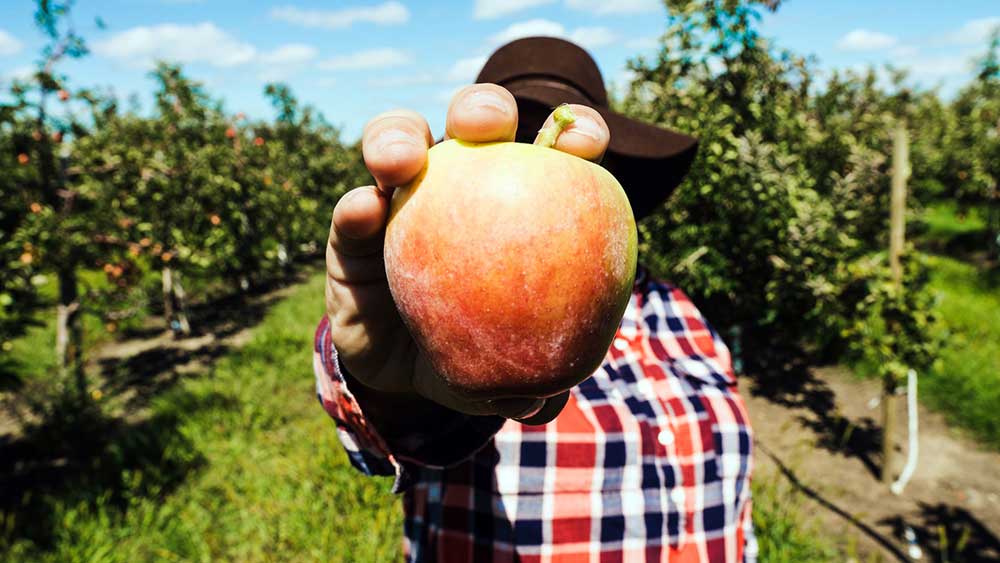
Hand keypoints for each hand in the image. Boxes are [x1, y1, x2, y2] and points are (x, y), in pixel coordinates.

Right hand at [325, 83, 610, 422]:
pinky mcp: (354, 232)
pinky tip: (364, 211)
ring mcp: (403, 202)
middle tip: (486, 126)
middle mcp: (461, 187)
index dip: (574, 135)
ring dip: (398, 140)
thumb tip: (544, 404)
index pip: (554, 155)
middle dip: (483, 110)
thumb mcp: (507, 372)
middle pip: (473, 127)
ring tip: (400, 160)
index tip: (585, 146)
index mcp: (521, 203)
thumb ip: (528, 381)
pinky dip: (356, 207)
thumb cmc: (480, 356)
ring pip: (398, 144)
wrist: (412, 377)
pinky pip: (350, 213)